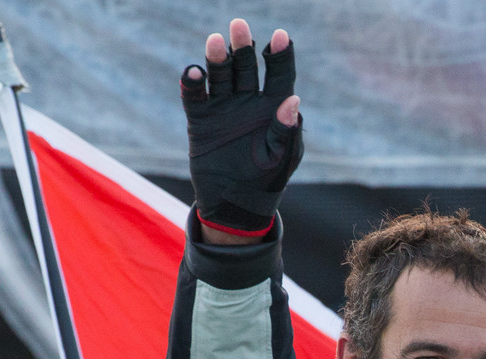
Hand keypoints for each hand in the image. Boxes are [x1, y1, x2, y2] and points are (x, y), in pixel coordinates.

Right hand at [182, 19, 302, 244]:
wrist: (235, 206)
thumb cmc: (267, 181)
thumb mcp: (281, 158)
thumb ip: (286, 130)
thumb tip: (293, 100)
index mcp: (273, 107)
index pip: (279, 75)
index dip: (280, 56)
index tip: (281, 37)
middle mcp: (248, 101)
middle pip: (246, 66)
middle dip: (244, 47)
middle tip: (239, 25)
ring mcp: (223, 107)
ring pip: (220, 75)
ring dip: (217, 58)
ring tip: (216, 42)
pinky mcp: (200, 119)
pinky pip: (195, 97)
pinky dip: (192, 84)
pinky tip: (194, 73)